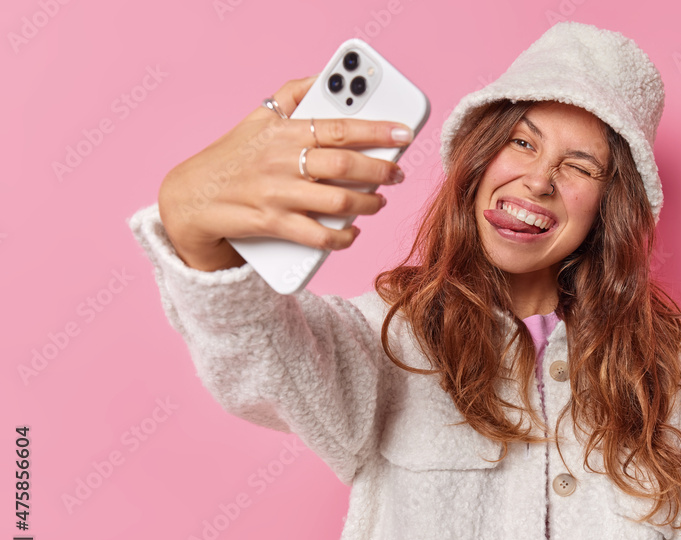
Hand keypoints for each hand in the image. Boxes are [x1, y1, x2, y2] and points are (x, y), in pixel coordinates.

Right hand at [158, 74, 412, 271]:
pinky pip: (318, 236)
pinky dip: (342, 237)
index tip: (404, 133)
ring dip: (368, 205)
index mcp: (285, 133)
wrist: (191, 198)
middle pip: (345, 167)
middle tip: (397, 174)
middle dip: (381, 171)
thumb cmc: (232, 156)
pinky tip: (351, 232)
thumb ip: (292, 94)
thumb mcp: (258, 118)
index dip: (377, 131)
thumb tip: (324, 77)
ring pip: (338, 203)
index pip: (340, 128)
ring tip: (378, 202)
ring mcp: (277, 195)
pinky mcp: (272, 224)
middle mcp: (282, 162)